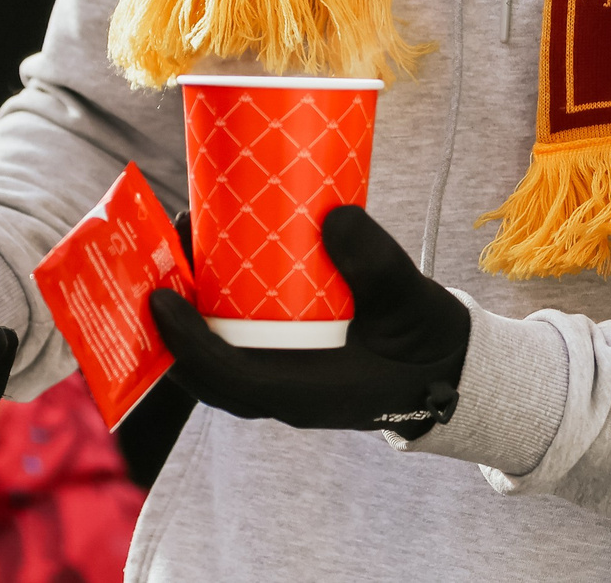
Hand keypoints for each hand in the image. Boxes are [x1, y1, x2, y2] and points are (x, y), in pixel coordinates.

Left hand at [148, 204, 470, 435]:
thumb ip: (378, 265)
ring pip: (221, 358)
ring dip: (195, 317)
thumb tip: (334, 216)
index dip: (187, 342)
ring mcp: (286, 381)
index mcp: (303, 392)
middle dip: (174, 327)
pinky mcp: (293, 363)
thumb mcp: (408, 300)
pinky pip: (241, 345)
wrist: (450, 367)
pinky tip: (219, 270)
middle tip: (161, 265)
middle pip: (208, 371)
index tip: (159, 300)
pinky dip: (221, 314)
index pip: (227, 376)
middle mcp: (284, 393)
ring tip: (183, 257)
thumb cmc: (427, 341)